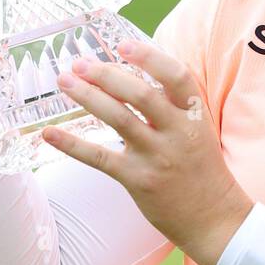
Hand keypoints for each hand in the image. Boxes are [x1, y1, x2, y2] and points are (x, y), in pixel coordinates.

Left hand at [40, 39, 254, 264]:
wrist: (215, 219)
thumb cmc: (203, 170)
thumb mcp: (200, 130)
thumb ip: (175, 106)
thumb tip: (137, 76)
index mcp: (196, 116)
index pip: (177, 76)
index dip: (150, 58)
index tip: (124, 45)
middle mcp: (178, 132)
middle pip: (141, 94)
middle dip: (107, 74)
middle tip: (80, 63)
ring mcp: (158, 156)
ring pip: (119, 119)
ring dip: (88, 96)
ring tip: (65, 82)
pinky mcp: (138, 180)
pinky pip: (100, 158)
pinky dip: (72, 145)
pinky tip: (49, 134)